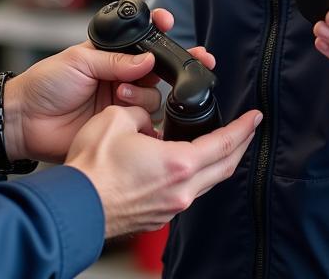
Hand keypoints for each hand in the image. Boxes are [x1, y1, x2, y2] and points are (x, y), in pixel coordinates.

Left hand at [3, 7, 217, 162]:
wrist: (25, 121)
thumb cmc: (45, 84)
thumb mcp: (78, 60)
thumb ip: (115, 60)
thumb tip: (147, 59)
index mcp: (111, 56)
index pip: (142, 41)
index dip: (159, 31)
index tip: (169, 22)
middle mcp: (121, 77)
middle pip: (159, 70)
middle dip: (178, 63)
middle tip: (197, 59)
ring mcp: (121, 103)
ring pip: (154, 96)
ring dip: (142, 94)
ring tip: (119, 95)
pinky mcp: (120, 127)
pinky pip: (146, 123)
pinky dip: (144, 120)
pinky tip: (132, 117)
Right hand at [66, 104, 261, 237]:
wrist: (73, 207)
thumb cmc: (92, 167)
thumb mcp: (118, 118)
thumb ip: (141, 112)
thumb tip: (147, 119)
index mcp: (178, 163)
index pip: (224, 144)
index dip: (242, 128)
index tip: (255, 117)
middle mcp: (181, 190)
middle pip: (224, 167)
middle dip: (240, 145)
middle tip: (249, 129)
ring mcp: (169, 207)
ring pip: (206, 182)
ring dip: (218, 162)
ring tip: (221, 144)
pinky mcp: (156, 216)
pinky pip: (186, 193)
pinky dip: (196, 175)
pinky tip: (186, 164)